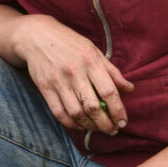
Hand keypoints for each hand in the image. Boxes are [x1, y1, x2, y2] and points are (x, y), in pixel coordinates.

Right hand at [11, 14, 133, 133]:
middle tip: (113, 130)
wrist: (38, 36)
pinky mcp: (45, 88)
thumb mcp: (94, 51)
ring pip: (76, 113)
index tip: (123, 121)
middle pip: (92, 106)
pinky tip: (80, 125)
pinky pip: (59, 113)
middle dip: (105, 123)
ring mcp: (58, 81)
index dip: (118, 110)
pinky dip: (71, 124)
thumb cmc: (71, 43)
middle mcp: (75, 72)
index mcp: (90, 61)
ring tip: (98, 128)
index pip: (108, 91)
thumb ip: (112, 71)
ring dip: (89, 126)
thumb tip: (130, 89)